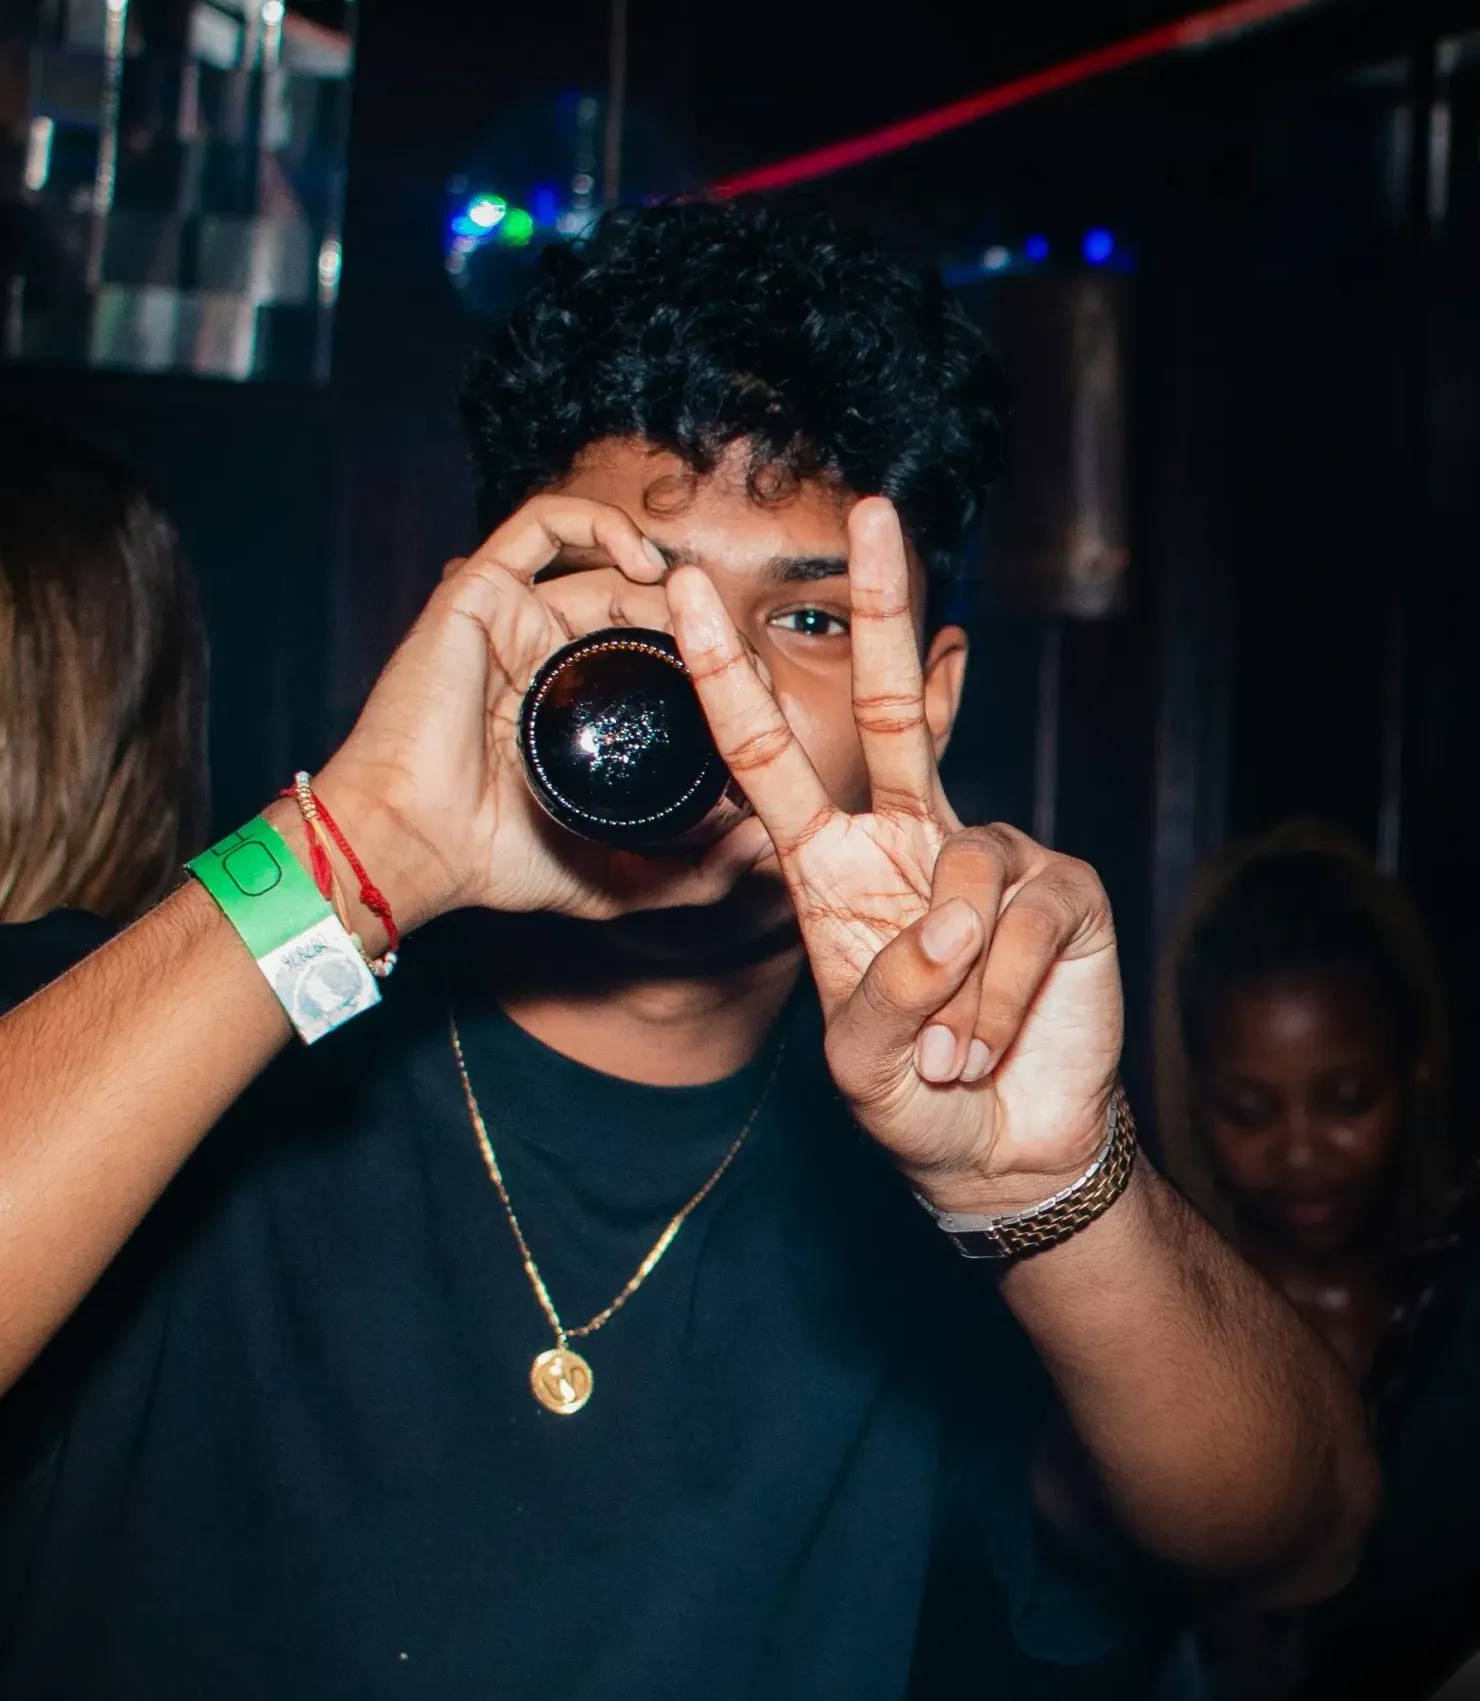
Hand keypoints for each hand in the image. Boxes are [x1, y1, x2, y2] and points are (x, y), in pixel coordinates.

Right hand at [315, 495, 764, 931]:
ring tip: (698, 610)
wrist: (414, 847)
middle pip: (634, 605)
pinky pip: (544, 524)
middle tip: (739, 655)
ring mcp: (508, 618)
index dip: (704, 662)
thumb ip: (689, 874)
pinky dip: (599, 524)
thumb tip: (762, 845)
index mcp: (565, 708)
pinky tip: (647, 566)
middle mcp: (537, 654)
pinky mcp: (477, 590)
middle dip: (696, 620)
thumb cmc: (491, 863)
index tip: (750, 694)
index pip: (647, 658)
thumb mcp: (615, 879)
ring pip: (599, 560)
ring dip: (661, 574)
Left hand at [668, 497, 1122, 1214]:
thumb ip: (885, 994)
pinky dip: (1000, 999)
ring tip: (949, 1055)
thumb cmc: (914, 1099)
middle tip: (871, 512)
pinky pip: (1022, 925)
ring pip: (964, 878)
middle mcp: (909, 843)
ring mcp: (991, 860)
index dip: (726, 680)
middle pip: (896, 709)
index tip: (677, 597)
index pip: (769, 761)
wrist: (1003, 1150)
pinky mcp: (1062, 892)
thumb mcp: (862, 1061)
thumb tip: (948, 912)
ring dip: (953, 991)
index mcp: (832, 870)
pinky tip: (993, 1040)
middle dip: (883, 610)